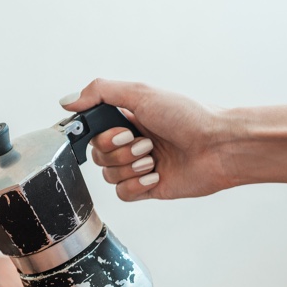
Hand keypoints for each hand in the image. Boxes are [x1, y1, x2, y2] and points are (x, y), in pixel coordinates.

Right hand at [60, 79, 235, 200]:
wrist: (219, 146)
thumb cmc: (188, 116)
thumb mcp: (141, 94)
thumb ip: (100, 92)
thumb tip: (67, 101)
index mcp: (127, 119)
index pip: (92, 131)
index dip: (99, 135)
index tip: (118, 130)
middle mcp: (131, 142)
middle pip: (98, 155)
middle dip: (120, 151)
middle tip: (146, 142)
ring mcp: (139, 166)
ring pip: (109, 176)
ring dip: (131, 167)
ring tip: (155, 158)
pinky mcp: (147, 188)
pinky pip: (122, 193)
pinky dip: (137, 185)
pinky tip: (157, 175)